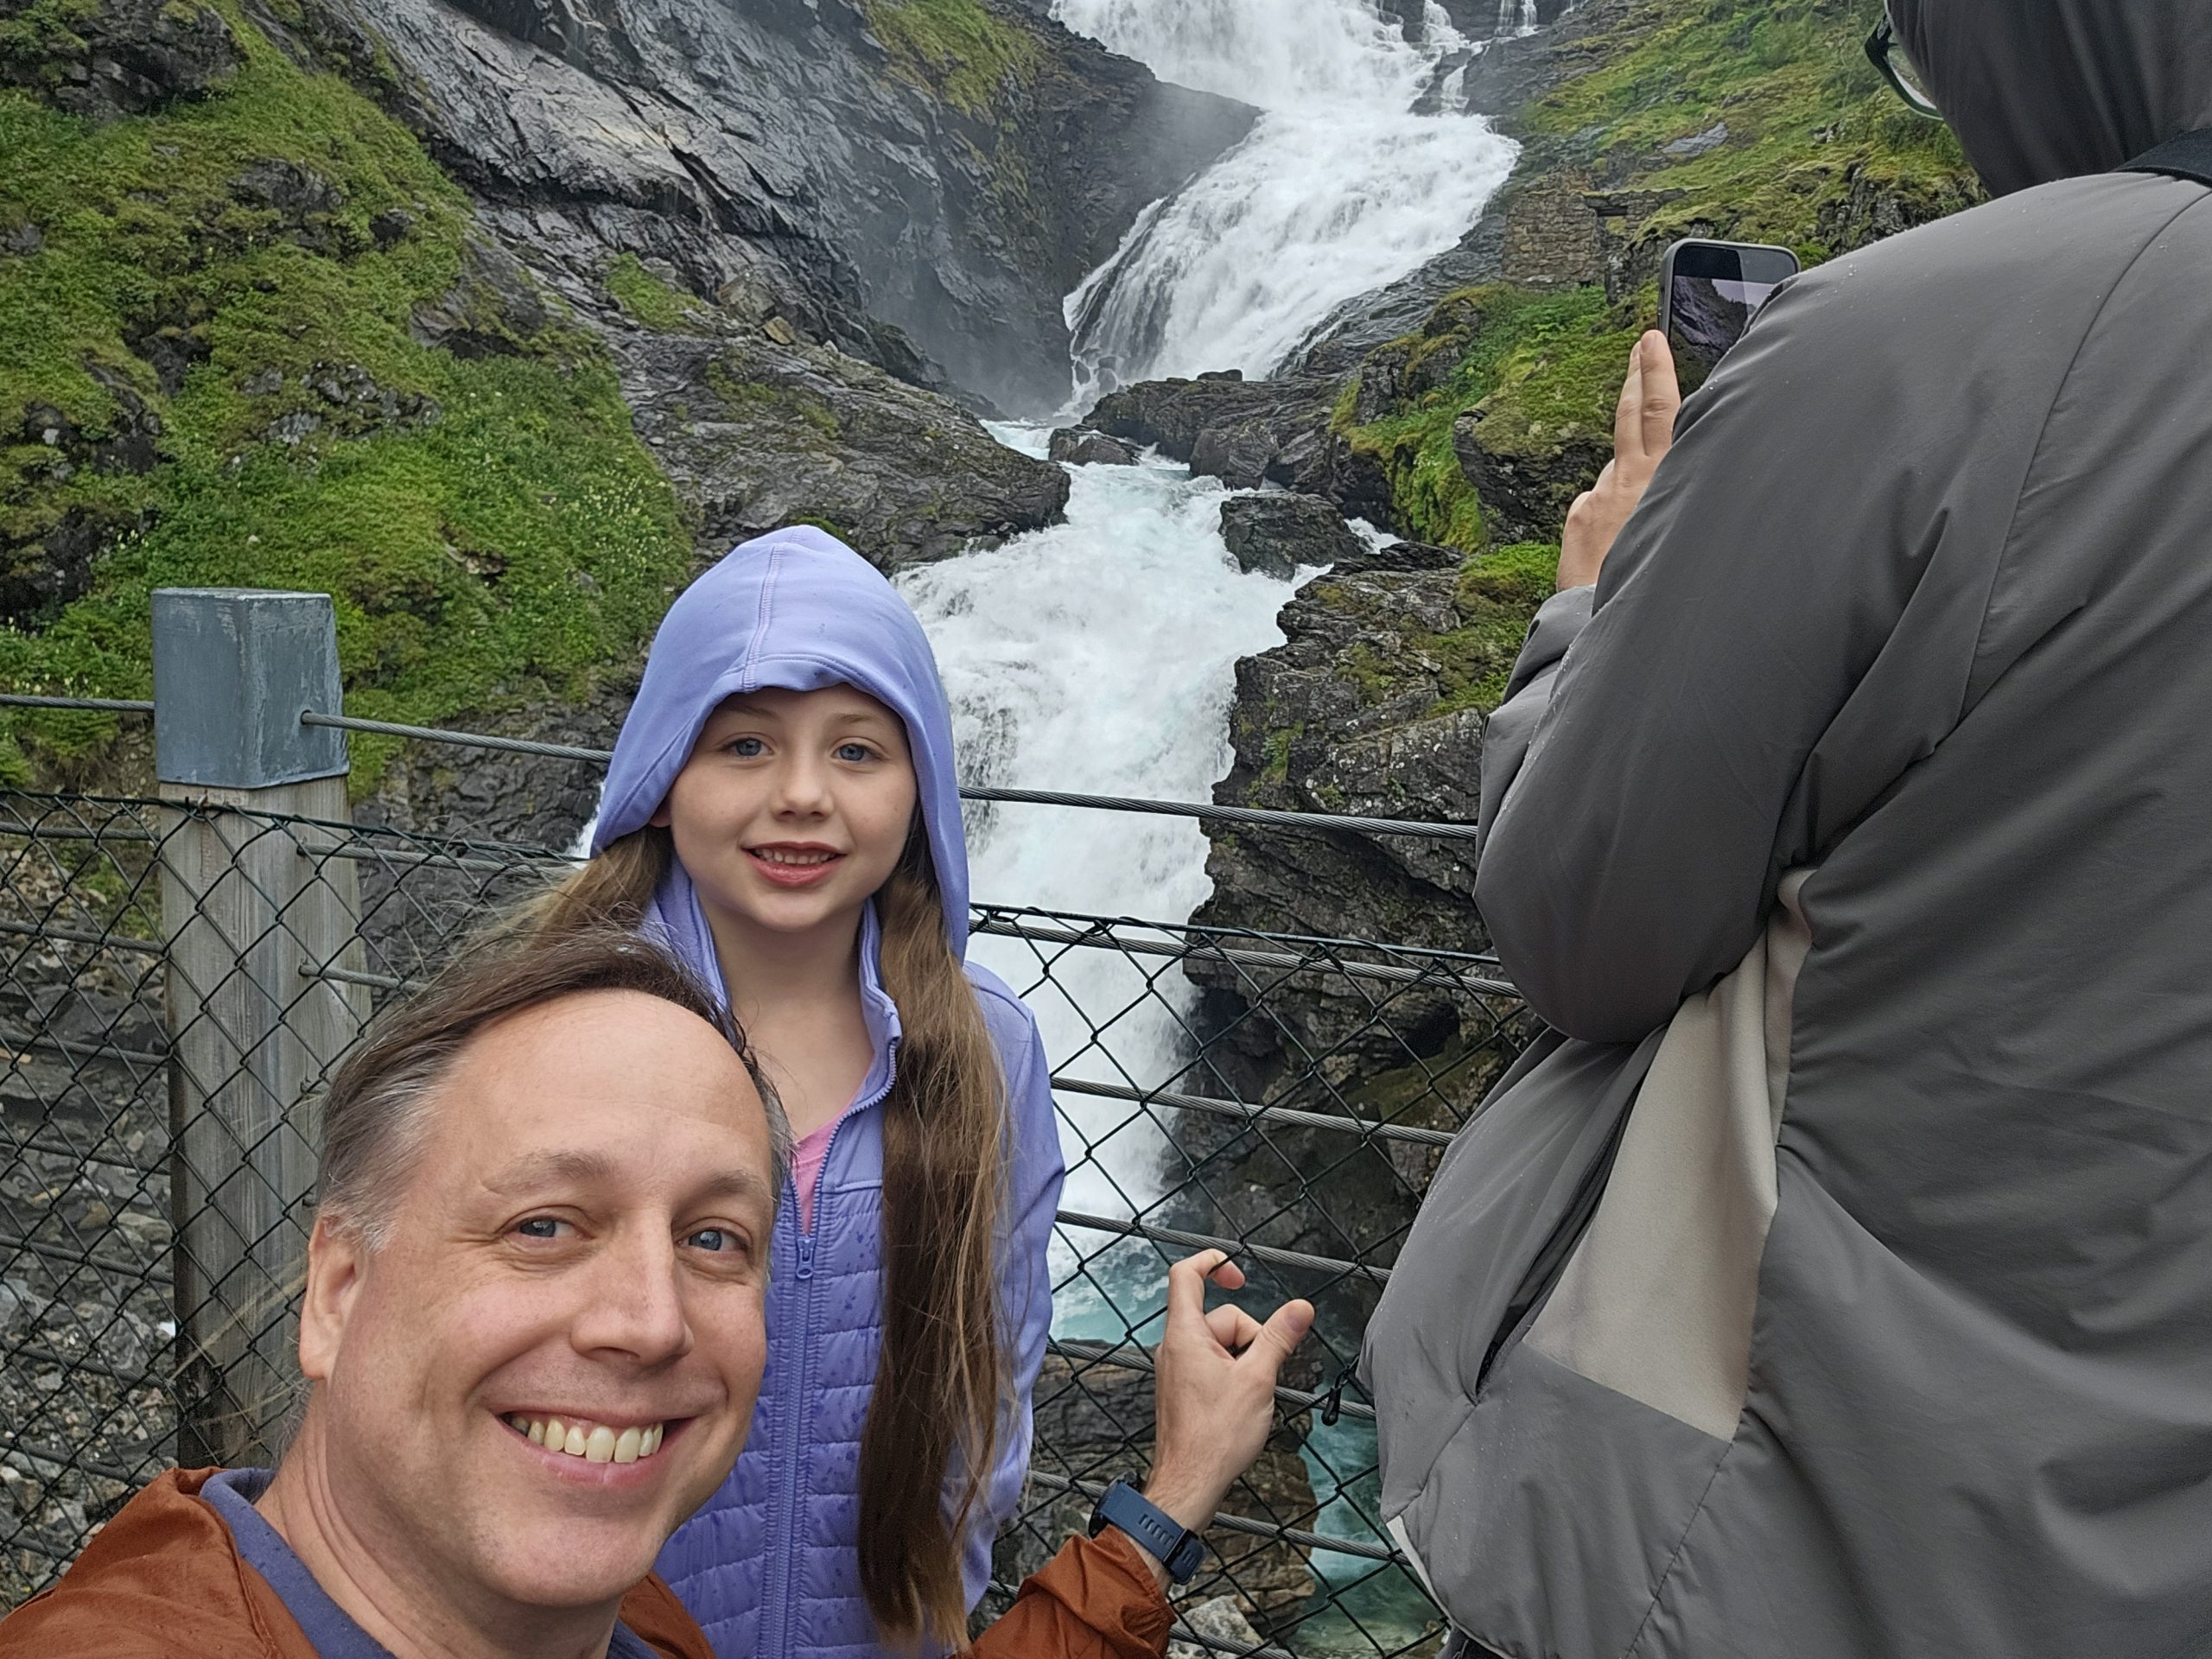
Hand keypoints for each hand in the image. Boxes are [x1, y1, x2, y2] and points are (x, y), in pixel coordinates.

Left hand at [1136, 1251, 1313, 1582]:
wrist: (1189, 1485)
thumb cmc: (1215, 1438)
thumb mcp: (1257, 1380)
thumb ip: (1278, 1338)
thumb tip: (1300, 1308)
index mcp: (1185, 1334)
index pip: (1186, 1275)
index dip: (1213, 1262)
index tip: (1240, 1272)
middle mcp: (1174, 1347)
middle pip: (1219, 1317)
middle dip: (1249, 1335)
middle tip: (1262, 1369)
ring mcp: (1176, 1370)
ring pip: (1219, 1345)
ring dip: (1243, 1360)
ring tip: (1252, 1395)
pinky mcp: (1182, 1391)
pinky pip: (1212, 1366)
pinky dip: (1232, 1375)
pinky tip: (1242, 1405)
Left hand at [1557, 329, 1679, 590]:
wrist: (1608, 619)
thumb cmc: (1655, 584)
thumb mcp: (1677, 530)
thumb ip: (1665, 495)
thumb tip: (1642, 481)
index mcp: (1663, 478)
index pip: (1661, 410)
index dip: (1655, 371)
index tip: (1650, 339)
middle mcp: (1629, 480)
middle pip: (1631, 415)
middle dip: (1637, 375)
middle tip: (1640, 344)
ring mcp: (1599, 495)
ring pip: (1617, 474)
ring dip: (1626, 484)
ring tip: (1636, 519)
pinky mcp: (1578, 516)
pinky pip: (1596, 505)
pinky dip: (1607, 517)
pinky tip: (1614, 548)